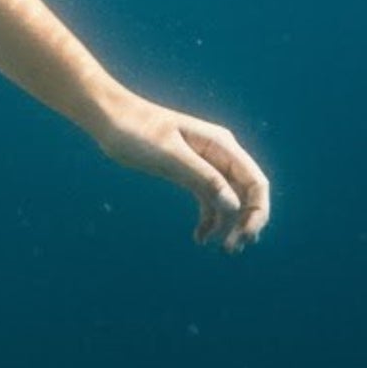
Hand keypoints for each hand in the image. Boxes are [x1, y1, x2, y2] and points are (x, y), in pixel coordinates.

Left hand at [93, 92, 270, 253]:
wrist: (108, 118)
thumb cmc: (136, 130)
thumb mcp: (169, 154)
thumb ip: (203, 177)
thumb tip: (235, 205)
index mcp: (220, 145)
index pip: (255, 182)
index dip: (258, 211)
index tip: (247, 235)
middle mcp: (218, 154)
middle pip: (246, 194)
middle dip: (245, 222)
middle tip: (231, 248)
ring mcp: (204, 164)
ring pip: (229, 201)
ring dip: (228, 225)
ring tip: (221, 249)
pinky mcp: (188, 172)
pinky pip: (209, 200)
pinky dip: (209, 220)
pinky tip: (200, 238)